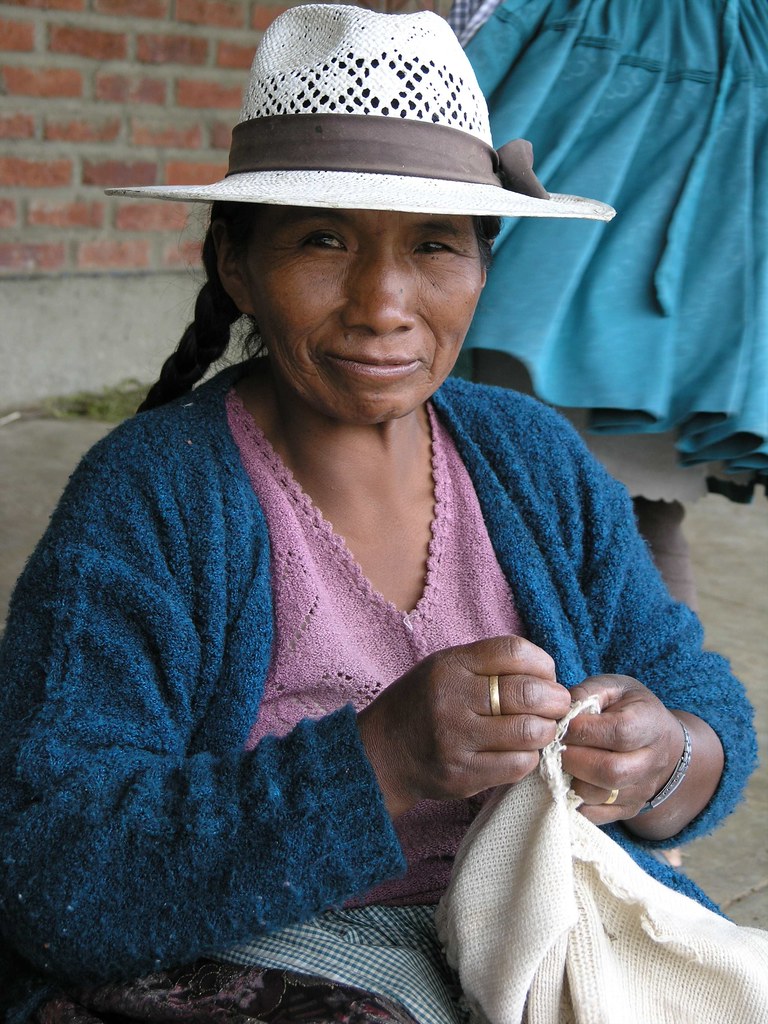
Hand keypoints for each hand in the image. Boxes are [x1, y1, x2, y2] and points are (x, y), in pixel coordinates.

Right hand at [357, 635, 571, 817]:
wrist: (380, 753)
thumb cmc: (422, 704)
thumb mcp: (444, 668)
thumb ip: (488, 666)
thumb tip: (547, 675)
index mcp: (449, 666)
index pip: (513, 652)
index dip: (542, 663)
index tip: (547, 675)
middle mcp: (452, 700)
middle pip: (528, 693)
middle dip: (556, 699)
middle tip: (559, 705)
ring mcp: (456, 740)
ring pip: (530, 733)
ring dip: (547, 731)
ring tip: (543, 729)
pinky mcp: (462, 775)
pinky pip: (518, 766)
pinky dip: (530, 758)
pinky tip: (523, 752)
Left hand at [561, 675, 685, 823]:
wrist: (661, 743)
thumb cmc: (630, 708)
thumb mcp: (614, 688)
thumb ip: (588, 693)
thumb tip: (561, 710)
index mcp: (650, 724)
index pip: (619, 733)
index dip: (584, 730)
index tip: (561, 724)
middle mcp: (651, 762)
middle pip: (611, 771)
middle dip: (573, 758)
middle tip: (554, 747)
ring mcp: (641, 790)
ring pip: (599, 796)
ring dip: (569, 780)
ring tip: (559, 762)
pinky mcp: (627, 810)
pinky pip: (593, 815)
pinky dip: (571, 800)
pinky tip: (566, 779)